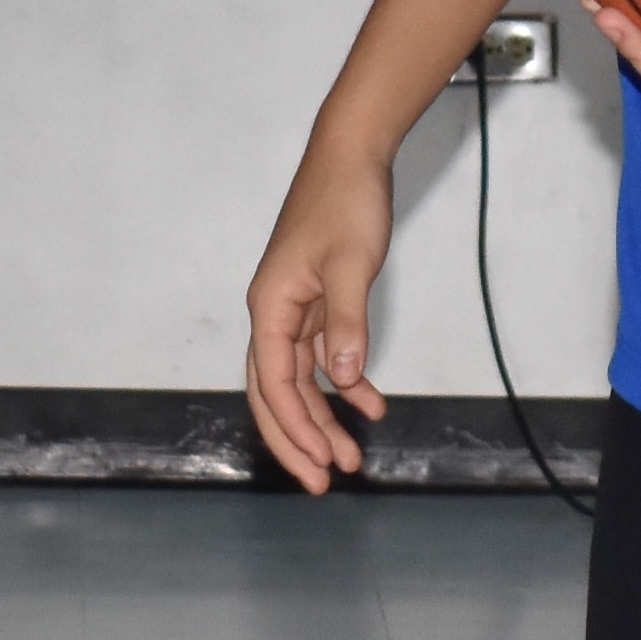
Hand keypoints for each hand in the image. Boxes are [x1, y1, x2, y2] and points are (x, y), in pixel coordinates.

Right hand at [243, 140, 395, 497]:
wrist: (350, 156)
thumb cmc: (343, 202)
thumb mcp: (349, 265)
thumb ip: (346, 324)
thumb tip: (343, 379)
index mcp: (270, 307)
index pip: (274, 384)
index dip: (296, 429)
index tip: (322, 464)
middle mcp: (274, 314)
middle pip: (275, 393)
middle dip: (298, 440)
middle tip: (323, 483)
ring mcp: (293, 310)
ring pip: (299, 381)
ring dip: (323, 418)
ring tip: (351, 457)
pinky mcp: (316, 302)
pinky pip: (321, 357)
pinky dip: (344, 383)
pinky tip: (370, 404)